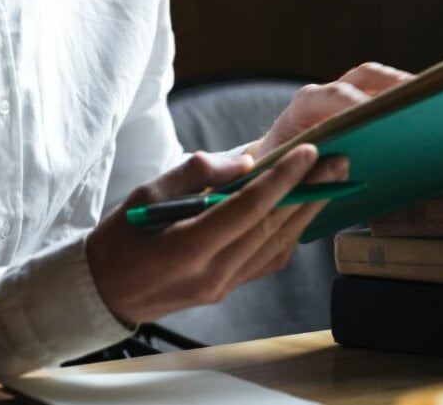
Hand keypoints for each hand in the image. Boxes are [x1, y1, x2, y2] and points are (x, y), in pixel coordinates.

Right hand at [86, 144, 348, 326]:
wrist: (104, 291)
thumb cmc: (121, 238)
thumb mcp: (146, 194)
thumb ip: (194, 173)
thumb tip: (244, 161)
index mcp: (189, 249)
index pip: (249, 209)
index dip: (283, 178)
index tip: (309, 151)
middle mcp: (213, 274)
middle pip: (273, 228)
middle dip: (309, 192)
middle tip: (338, 161)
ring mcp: (223, 286)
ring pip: (277, 246)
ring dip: (307, 212)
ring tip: (330, 181)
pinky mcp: (227, 289)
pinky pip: (268, 260)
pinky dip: (289, 232)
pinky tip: (303, 209)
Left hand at [246, 62, 412, 158]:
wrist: (267, 165)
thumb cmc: (276, 170)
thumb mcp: (283, 172)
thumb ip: (303, 170)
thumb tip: (328, 167)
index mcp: (305, 105)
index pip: (337, 94)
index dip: (362, 102)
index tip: (385, 117)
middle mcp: (325, 94)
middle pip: (366, 76)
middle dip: (396, 82)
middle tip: (425, 96)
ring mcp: (342, 98)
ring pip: (377, 81)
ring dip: (406, 87)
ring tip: (436, 103)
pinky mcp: (353, 107)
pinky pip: (381, 95)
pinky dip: (402, 101)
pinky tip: (423, 115)